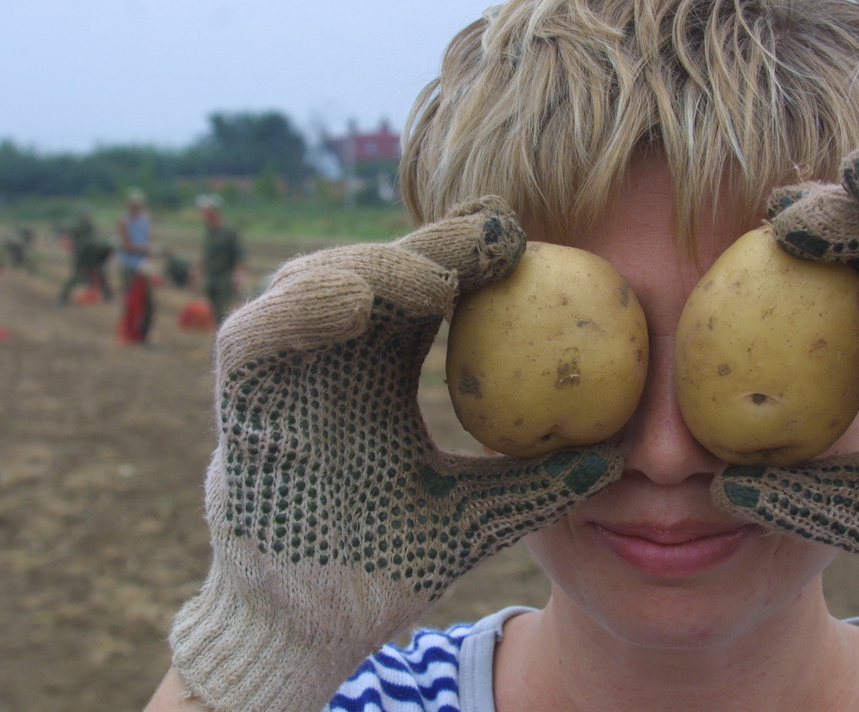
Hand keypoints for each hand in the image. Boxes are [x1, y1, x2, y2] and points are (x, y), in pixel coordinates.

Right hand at [169, 197, 620, 711]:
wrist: (317, 626)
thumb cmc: (388, 565)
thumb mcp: (475, 515)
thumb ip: (536, 484)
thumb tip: (618, 458)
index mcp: (381, 370)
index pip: (423, 290)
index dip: (466, 252)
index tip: (519, 233)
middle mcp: (333, 357)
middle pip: (377, 271)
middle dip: (433, 244)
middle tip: (493, 231)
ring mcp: (285, 371)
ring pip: (317, 282)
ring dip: (375, 268)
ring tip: (438, 279)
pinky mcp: (241, 398)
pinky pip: (257, 335)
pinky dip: (297, 310)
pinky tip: (352, 302)